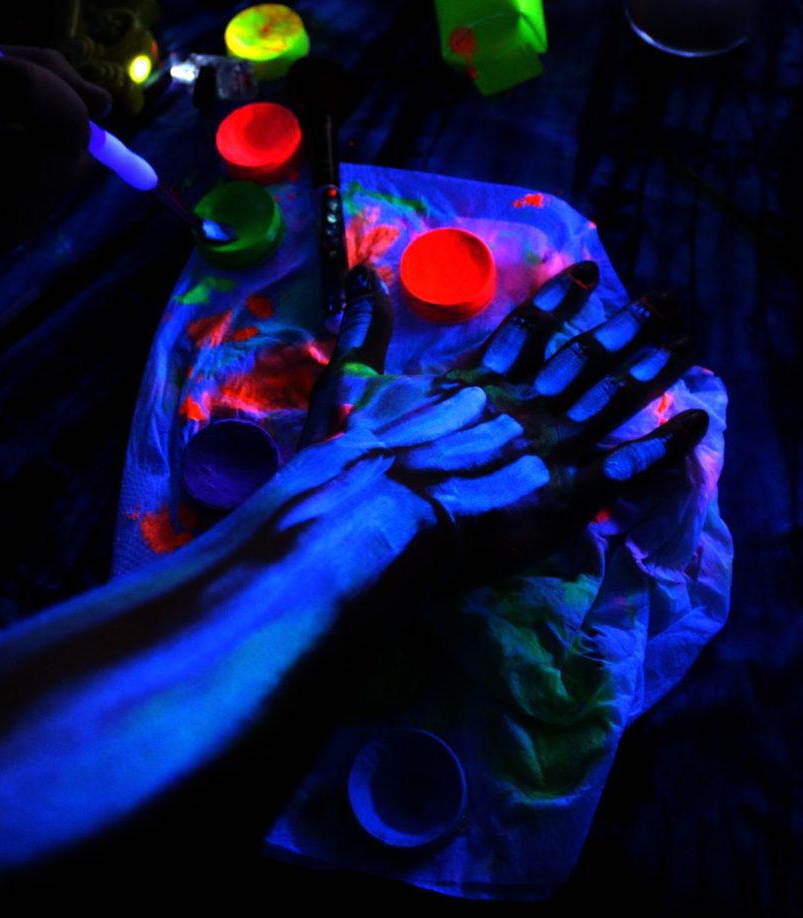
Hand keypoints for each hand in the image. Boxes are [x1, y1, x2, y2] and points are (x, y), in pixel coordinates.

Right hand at [0, 41, 111, 266]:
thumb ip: (32, 70)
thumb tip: (107, 108)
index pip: (20, 91)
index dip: (67, 107)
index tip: (85, 116)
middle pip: (33, 166)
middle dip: (70, 161)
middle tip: (72, 149)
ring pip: (27, 212)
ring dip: (50, 192)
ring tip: (34, 167)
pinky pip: (2, 237)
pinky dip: (21, 216)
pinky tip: (4, 196)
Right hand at [300, 261, 707, 579]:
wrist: (370, 515)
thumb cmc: (354, 456)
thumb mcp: (350, 382)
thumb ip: (365, 329)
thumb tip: (362, 274)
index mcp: (474, 381)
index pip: (529, 330)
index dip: (561, 301)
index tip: (592, 273)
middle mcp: (520, 404)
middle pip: (585, 358)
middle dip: (627, 327)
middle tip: (666, 301)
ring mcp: (547, 446)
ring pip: (613, 398)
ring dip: (653, 367)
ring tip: (687, 339)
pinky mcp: (565, 494)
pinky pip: (628, 466)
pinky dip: (664, 446)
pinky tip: (697, 424)